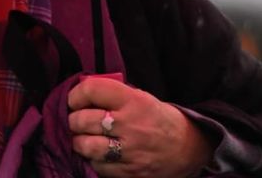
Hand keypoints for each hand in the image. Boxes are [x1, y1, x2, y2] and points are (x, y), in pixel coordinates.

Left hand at [66, 77, 213, 176]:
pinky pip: (98, 166)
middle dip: (73, 120)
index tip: (73, 101)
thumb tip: (80, 93)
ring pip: (86, 146)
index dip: (75, 95)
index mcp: (133, 100)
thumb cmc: (157, 118)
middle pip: (83, 120)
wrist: (188, 147)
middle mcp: (131, 125)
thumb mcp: (140, 97)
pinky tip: (99, 154)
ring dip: (79, 142)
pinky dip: (94, 160)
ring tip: (83, 138)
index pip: (92, 90)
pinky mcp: (130, 172)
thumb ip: (112, 95)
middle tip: (76, 121)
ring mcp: (130, 151)